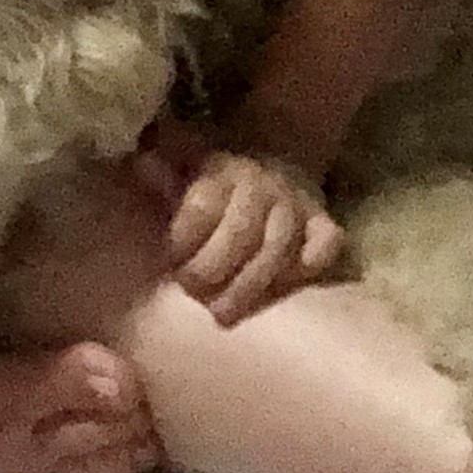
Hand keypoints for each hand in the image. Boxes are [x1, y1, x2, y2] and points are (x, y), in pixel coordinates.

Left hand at [136, 121, 341, 324]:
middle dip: (212, 268)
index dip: (184, 237)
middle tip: (193, 294)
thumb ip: (163, 167)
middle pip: (240, 231)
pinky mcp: (324, 221)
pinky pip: (328, 242)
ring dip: (250, 284)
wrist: (273, 158)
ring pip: (279, 246)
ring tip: (223, 314)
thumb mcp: (181, 161)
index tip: (170, 260)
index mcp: (221, 169)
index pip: (202, 205)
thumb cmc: (214, 173)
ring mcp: (296, 204)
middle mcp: (261, 185)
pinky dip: (313, 262)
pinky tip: (290, 286)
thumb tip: (144, 164)